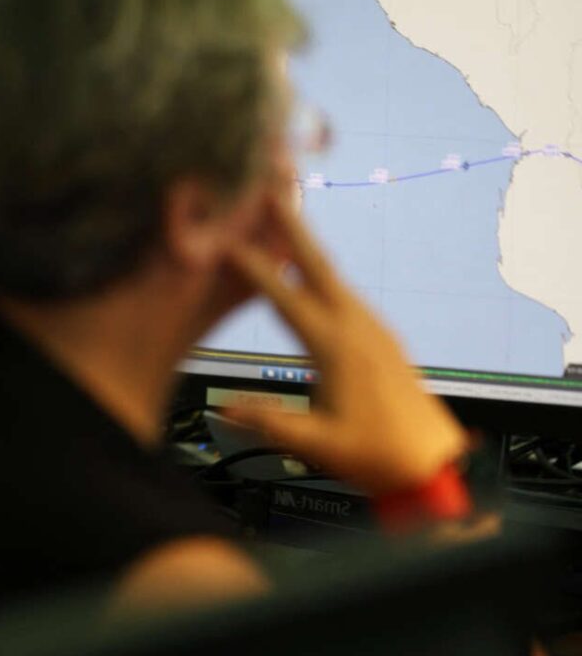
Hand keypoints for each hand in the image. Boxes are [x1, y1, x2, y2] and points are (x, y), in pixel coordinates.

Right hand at [221, 192, 466, 495]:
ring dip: (307, 249)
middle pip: (318, 267)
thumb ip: (269, 423)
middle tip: (272, 190)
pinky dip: (322, 276)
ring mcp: (375, 332)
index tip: (228, 241)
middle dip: (293, 227)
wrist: (431, 466)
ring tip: (283, 224)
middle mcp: (359, 330)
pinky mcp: (382, 342)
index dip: (254, 268)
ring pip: (334, 279)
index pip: (286, 298)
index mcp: (337, 348)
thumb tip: (223, 407)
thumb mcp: (316, 445)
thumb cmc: (377, 456)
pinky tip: (311, 277)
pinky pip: (346, 296)